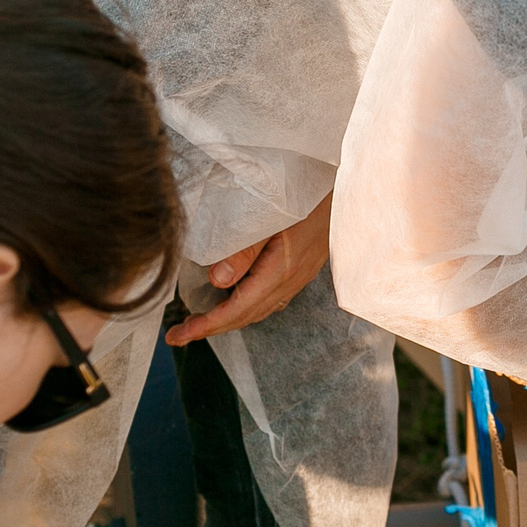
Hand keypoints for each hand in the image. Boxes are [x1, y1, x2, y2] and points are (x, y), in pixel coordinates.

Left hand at [167, 193, 334, 346]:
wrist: (347, 191)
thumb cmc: (305, 198)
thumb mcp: (268, 219)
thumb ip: (243, 251)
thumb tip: (216, 281)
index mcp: (279, 272)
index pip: (236, 310)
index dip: (206, 326)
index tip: (179, 335)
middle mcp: (290, 281)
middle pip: (246, 316)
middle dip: (211, 328)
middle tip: (180, 334)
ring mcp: (299, 277)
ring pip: (258, 310)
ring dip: (228, 320)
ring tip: (201, 322)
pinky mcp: (302, 269)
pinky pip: (271, 299)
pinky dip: (247, 308)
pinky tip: (236, 302)